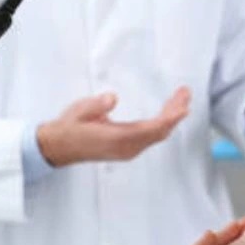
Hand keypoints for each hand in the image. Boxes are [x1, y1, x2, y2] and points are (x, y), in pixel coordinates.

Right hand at [36, 87, 190, 166]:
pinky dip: (162, 124)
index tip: (183, 106)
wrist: (59, 147)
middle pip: (160, 131)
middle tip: (185, 93)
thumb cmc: (69, 128)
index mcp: (118, 139)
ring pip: (157, 135)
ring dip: (170, 118)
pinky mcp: (127, 149)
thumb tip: (111, 98)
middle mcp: (127, 148)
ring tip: (179, 98)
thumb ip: (96, 105)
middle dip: (175, 113)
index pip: (152, 129)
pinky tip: (166, 112)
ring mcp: (128, 150)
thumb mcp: (80, 111)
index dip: (170, 118)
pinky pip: (151, 137)